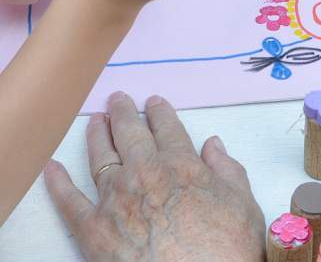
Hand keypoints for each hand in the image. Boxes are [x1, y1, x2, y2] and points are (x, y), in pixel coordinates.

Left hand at [44, 93, 264, 261]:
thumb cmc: (227, 247)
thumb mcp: (242, 202)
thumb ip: (228, 169)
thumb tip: (213, 144)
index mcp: (181, 164)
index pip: (167, 127)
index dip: (160, 111)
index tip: (154, 102)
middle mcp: (144, 173)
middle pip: (130, 133)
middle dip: (124, 112)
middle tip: (118, 99)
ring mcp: (115, 199)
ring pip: (101, 157)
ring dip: (96, 134)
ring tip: (95, 120)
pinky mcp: (93, 229)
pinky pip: (69, 201)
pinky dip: (58, 182)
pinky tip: (52, 168)